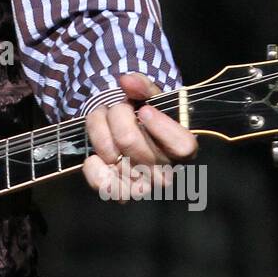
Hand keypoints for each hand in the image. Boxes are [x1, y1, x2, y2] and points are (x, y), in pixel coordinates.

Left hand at [80, 72, 196, 202]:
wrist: (131, 139)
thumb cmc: (145, 118)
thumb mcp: (150, 97)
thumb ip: (142, 86)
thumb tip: (127, 81)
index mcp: (183, 149)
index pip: (183, 146)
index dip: (160, 126)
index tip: (143, 110)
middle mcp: (167, 172)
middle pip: (130, 141)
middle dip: (117, 115)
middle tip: (118, 108)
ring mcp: (145, 186)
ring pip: (112, 155)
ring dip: (100, 133)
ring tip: (105, 125)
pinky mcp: (122, 194)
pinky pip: (104, 185)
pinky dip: (94, 167)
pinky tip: (95, 156)